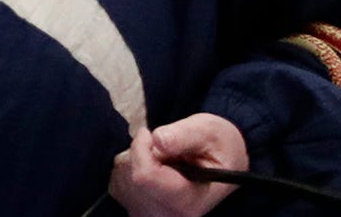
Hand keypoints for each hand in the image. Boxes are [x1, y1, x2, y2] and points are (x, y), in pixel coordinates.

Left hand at [110, 113, 246, 215]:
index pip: (144, 177)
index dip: (141, 148)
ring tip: (163, 160)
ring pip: (121, 180)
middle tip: (164, 149)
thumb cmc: (218, 146)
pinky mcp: (139, 211)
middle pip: (131, 177)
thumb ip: (183, 135)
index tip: (150, 134)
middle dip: (139, 153)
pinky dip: (128, 170)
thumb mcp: (209, 131)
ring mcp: (152, 216)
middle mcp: (169, 215)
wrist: (224, 165)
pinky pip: (117, 185)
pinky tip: (152, 168)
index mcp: (188, 200)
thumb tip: (157, 140)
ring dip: (134, 160)